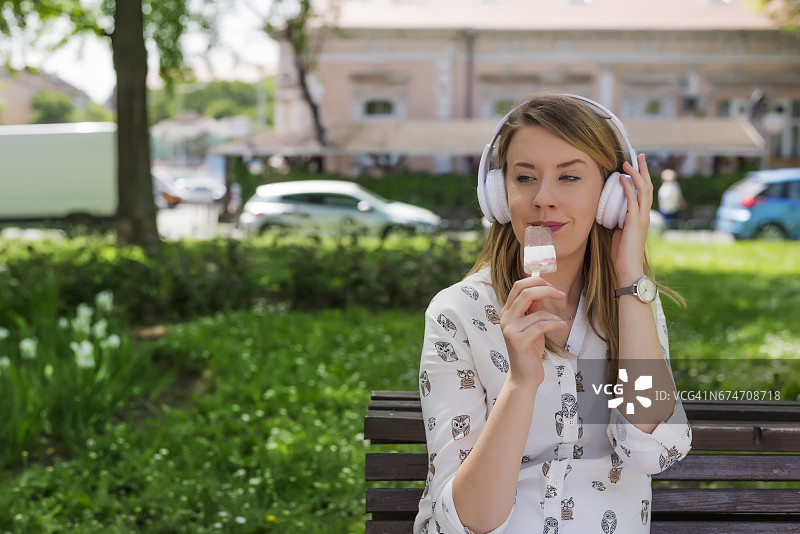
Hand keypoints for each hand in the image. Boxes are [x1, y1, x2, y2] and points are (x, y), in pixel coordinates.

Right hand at [499, 276, 566, 387]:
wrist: (524, 375)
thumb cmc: (530, 349)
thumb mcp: (532, 324)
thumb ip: (533, 308)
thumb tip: (543, 289)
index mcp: (507, 311)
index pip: (518, 286)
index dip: (536, 281)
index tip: (552, 285)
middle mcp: (506, 318)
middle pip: (525, 292)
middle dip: (546, 290)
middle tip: (561, 294)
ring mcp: (510, 330)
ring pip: (537, 312)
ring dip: (554, 316)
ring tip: (561, 322)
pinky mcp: (518, 341)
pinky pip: (541, 326)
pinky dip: (555, 324)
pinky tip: (562, 325)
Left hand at [612, 154, 652, 280]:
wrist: (627, 267)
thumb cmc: (622, 252)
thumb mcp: (619, 231)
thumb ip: (617, 219)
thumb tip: (608, 210)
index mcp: (642, 216)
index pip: (644, 192)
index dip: (641, 177)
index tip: (636, 164)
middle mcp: (645, 214)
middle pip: (647, 186)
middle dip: (642, 170)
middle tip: (639, 156)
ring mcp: (642, 218)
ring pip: (643, 191)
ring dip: (635, 175)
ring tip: (627, 163)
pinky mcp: (635, 222)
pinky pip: (632, 201)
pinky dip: (627, 188)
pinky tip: (621, 179)